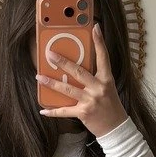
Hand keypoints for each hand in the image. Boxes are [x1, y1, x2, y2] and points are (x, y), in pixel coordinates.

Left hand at [36, 22, 128, 139]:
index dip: (99, 42)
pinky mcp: (83, 113)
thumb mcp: (108, 88)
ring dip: (51, 83)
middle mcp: (98, 88)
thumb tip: (77, 67)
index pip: (104, 57)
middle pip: (78, 71)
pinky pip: (64, 111)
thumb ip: (95, 78)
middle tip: (50, 54)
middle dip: (62, 62)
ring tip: (39, 77)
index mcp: (106, 79)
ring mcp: (90, 101)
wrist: (116, 128)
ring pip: (67, 89)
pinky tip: (43, 110)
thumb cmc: (111, 106)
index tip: (95, 27)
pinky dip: (53, 111)